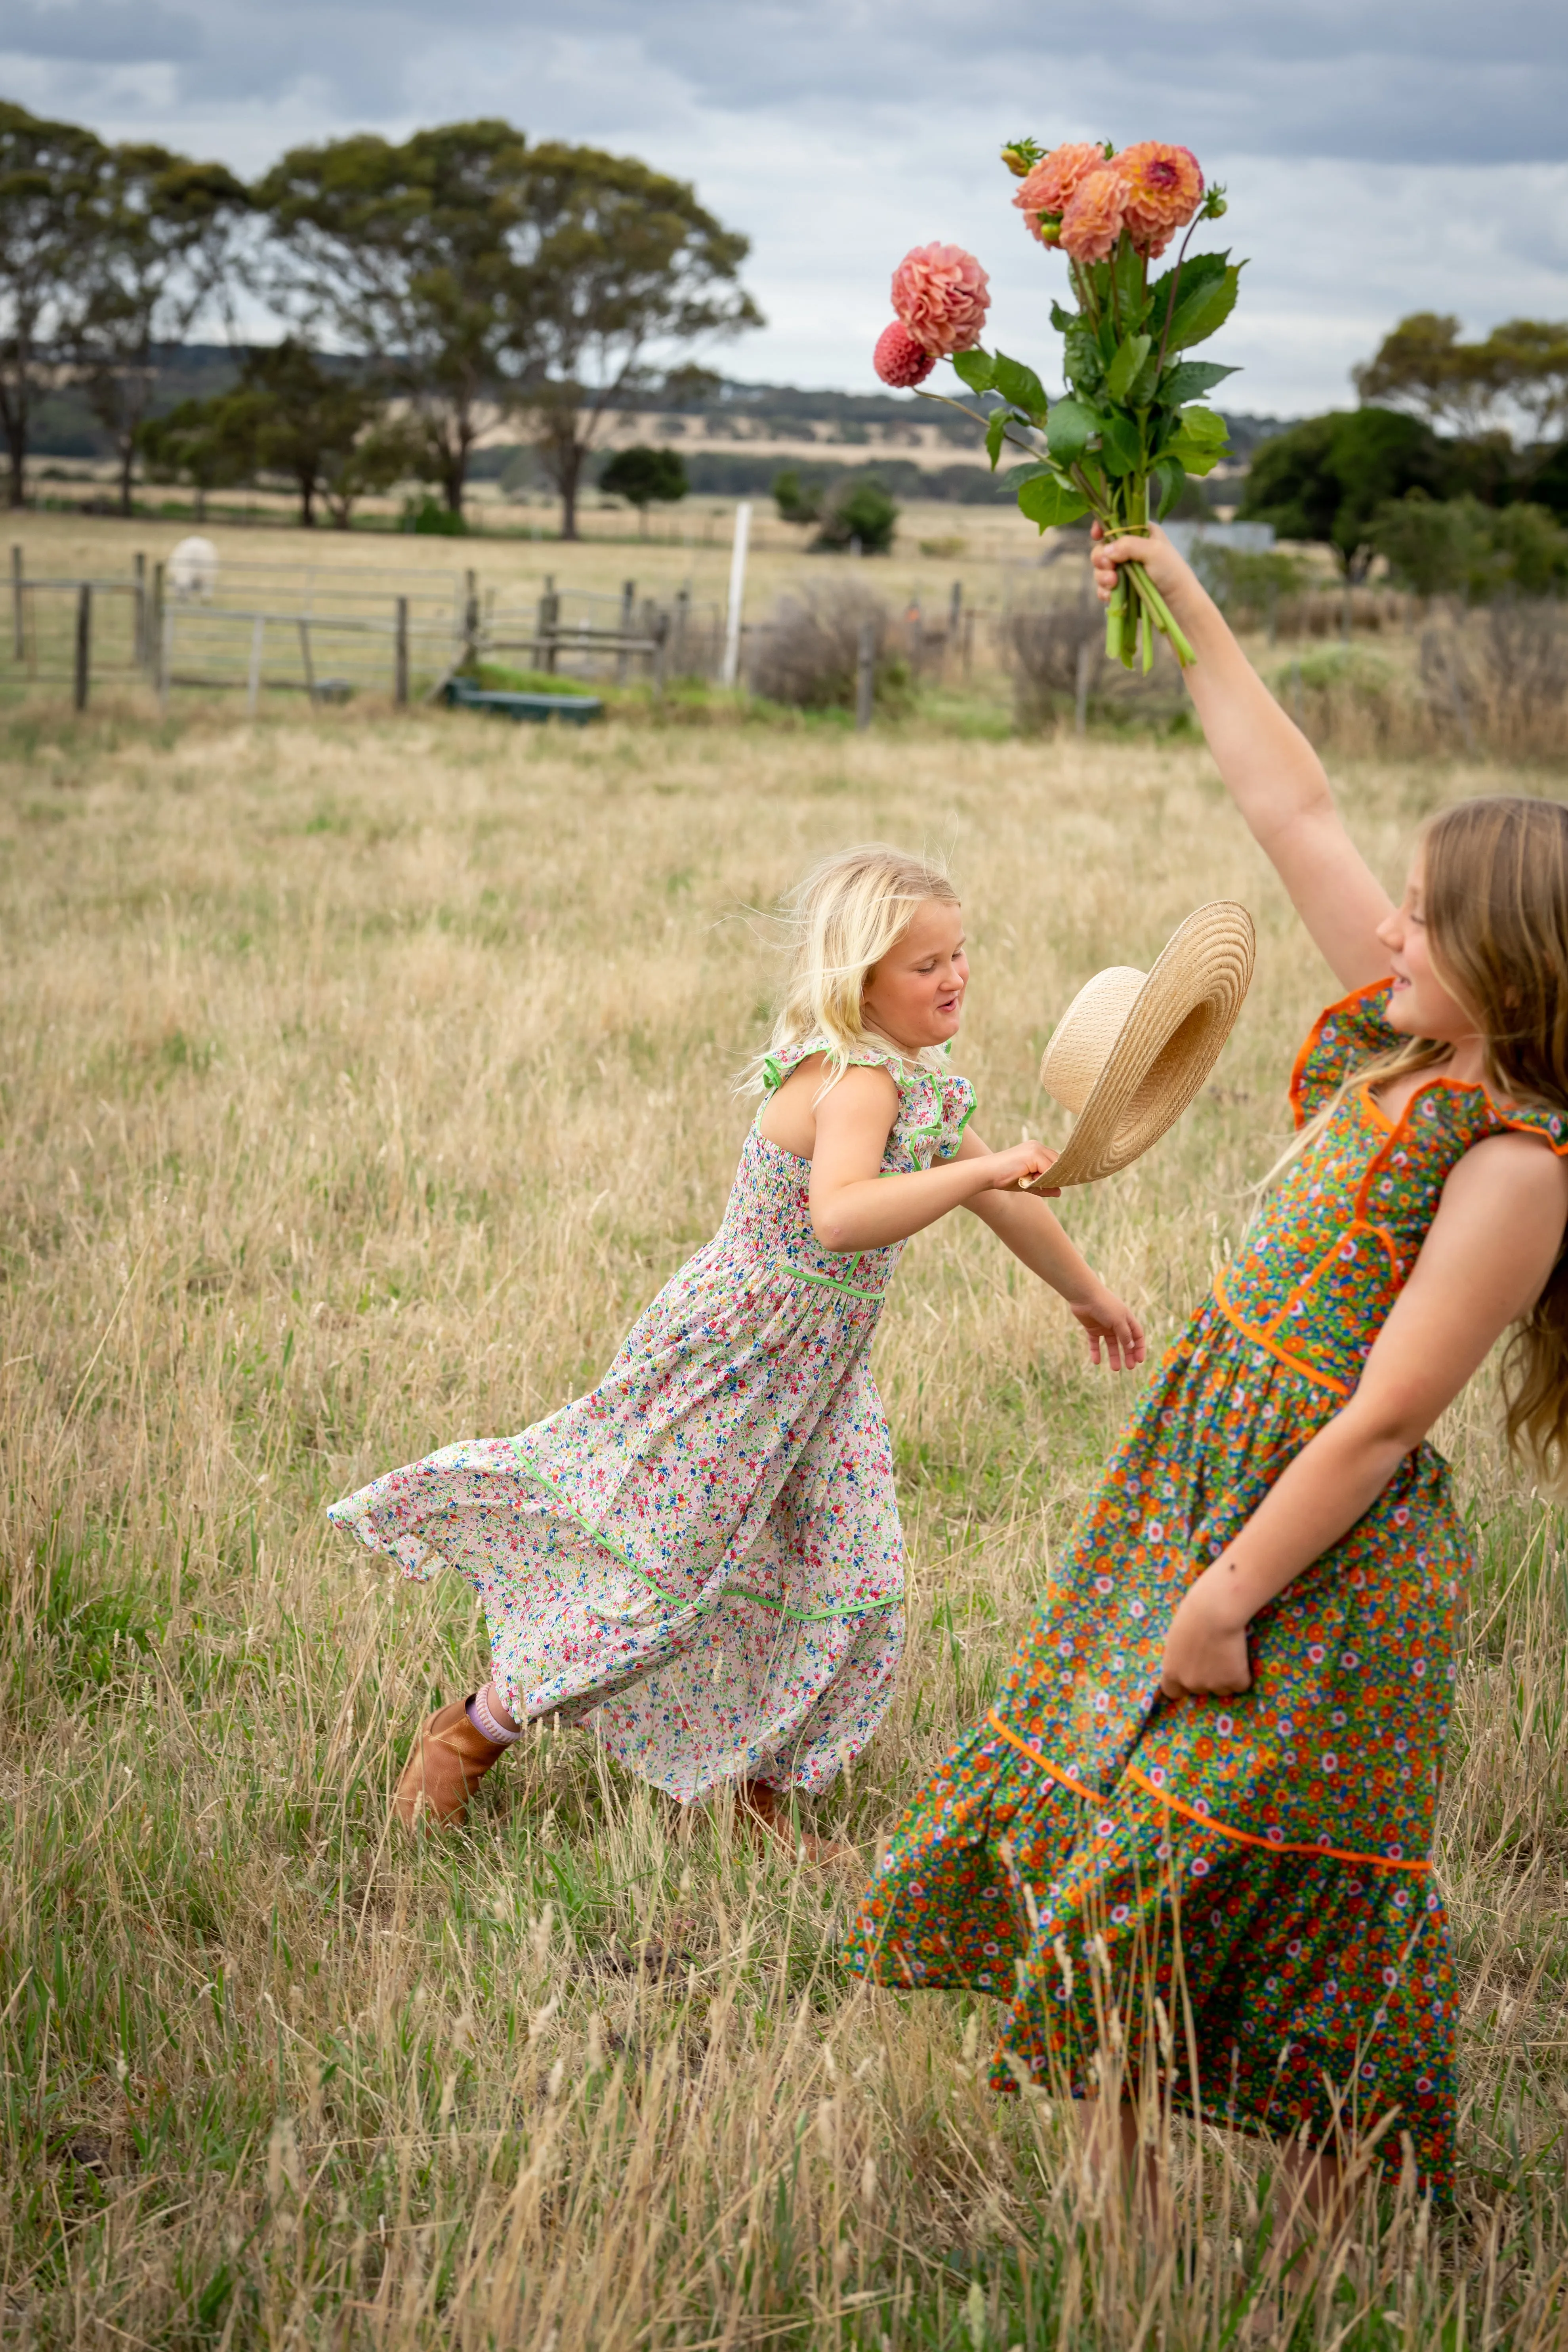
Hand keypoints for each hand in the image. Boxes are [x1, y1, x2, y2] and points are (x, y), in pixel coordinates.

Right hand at [981, 1139, 1060, 1195]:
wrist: (987, 1173)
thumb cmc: (1004, 1178)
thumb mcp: (1027, 1184)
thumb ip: (1043, 1186)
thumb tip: (1059, 1192)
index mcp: (1036, 1149)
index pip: (1056, 1161)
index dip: (1059, 1173)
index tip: (1058, 1185)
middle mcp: (1037, 1146)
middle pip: (1058, 1161)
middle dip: (1058, 1176)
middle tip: (1053, 1188)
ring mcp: (1035, 1148)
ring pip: (1055, 1165)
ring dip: (1052, 1177)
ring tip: (1041, 1185)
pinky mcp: (1032, 1154)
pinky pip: (1048, 1168)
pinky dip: (1046, 1178)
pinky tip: (1036, 1183)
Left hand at [1066, 1285, 1145, 1370]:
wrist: (1084, 1296)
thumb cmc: (1104, 1305)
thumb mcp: (1118, 1320)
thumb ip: (1124, 1334)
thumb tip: (1131, 1347)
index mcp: (1127, 1319)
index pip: (1137, 1335)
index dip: (1139, 1348)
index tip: (1139, 1360)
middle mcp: (1117, 1323)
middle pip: (1125, 1342)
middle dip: (1129, 1355)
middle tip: (1130, 1367)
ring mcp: (1104, 1326)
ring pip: (1111, 1344)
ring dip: (1114, 1356)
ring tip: (1115, 1369)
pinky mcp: (1092, 1328)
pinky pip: (1095, 1343)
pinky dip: (1096, 1352)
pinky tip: (1096, 1362)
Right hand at [1089, 518, 1192, 610]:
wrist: (1178, 605)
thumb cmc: (1172, 573)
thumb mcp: (1154, 551)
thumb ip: (1128, 545)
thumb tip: (1106, 550)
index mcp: (1140, 534)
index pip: (1116, 524)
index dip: (1103, 528)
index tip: (1096, 536)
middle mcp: (1130, 551)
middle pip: (1102, 548)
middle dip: (1100, 558)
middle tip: (1108, 566)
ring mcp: (1124, 571)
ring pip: (1100, 570)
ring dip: (1102, 576)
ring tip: (1113, 583)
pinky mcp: (1121, 590)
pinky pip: (1103, 588)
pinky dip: (1104, 591)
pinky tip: (1112, 595)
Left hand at [1158, 1561, 1251, 1699]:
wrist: (1215, 1610)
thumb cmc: (1193, 1614)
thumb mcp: (1177, 1636)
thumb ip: (1181, 1654)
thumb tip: (1190, 1659)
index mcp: (1172, 1671)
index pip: (1172, 1691)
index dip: (1183, 1685)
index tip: (1192, 1675)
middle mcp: (1190, 1682)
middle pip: (1201, 1689)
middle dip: (1208, 1678)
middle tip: (1216, 1656)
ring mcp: (1213, 1685)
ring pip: (1223, 1689)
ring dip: (1227, 1677)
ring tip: (1230, 1653)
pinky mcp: (1234, 1681)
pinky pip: (1241, 1684)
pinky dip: (1244, 1673)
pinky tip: (1241, 1655)